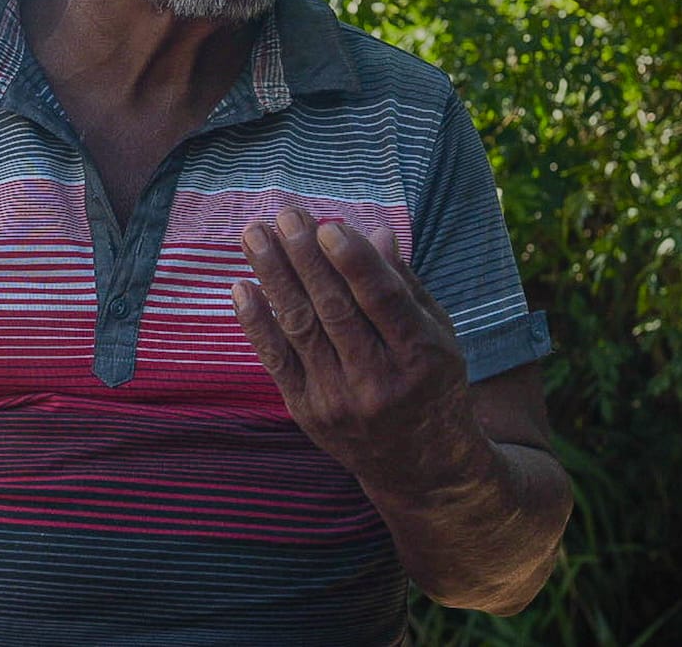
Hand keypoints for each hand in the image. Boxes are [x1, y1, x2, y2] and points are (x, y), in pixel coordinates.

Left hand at [231, 207, 486, 496]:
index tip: (327, 225)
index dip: (353, 262)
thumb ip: (405, 286)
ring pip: (300, 328)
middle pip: (334, 310)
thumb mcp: (439, 335)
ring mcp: (338, 399)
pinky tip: (242, 286)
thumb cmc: (432, 384)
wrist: (420, 467)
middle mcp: (378, 380)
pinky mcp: (307, 411)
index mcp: (420, 356)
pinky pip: (276, 361)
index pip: (382, 301)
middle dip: (305, 257)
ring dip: (273, 276)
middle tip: (284, 215)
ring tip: (253, 235)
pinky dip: (256, 323)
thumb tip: (375, 233)